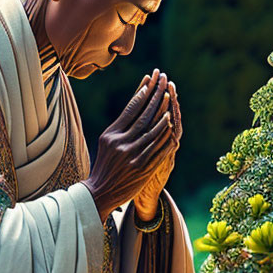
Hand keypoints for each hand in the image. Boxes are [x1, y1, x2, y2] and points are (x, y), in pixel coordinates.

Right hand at [82, 69, 176, 222]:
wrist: (100, 192)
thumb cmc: (104, 164)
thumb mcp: (106, 142)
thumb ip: (120, 127)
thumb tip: (135, 105)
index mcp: (111, 135)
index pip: (130, 109)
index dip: (142, 93)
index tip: (150, 80)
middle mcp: (121, 143)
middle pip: (144, 116)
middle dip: (156, 96)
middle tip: (164, 81)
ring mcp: (132, 156)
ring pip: (153, 131)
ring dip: (163, 114)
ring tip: (170, 99)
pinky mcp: (142, 168)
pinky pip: (158, 149)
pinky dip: (166, 136)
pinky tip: (171, 126)